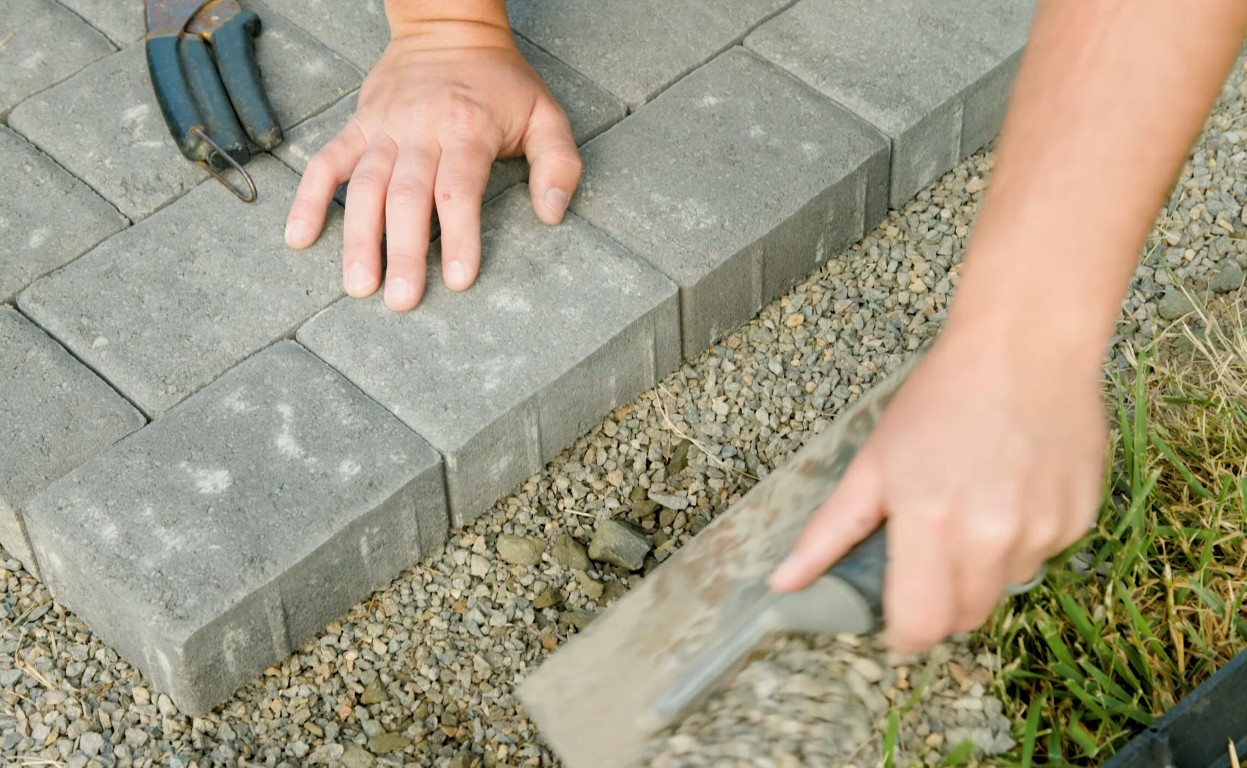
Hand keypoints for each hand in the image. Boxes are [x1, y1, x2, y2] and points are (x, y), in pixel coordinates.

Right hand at [283, 23, 581, 310]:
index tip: (458, 278)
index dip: (460, 235)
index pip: (460, 189)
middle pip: (408, 196)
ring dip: (358, 238)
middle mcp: (421, 130)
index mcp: (468, 130)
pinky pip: (327, 162)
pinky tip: (299, 236)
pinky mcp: (358, 126)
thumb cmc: (500, 83)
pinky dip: (310, 198)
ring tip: (358, 284)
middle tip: (401, 299)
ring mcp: (384, 129)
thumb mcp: (545, 115)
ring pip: (365, 186)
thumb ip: (559, 165)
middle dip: (404, 250)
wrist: (449, 29)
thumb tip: (552, 214)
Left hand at [768, 325, 1105, 652]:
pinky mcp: (1078, 521)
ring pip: (1004, 588)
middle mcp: (992, 538)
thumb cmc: (940, 398)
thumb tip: (784, 584)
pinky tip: (1011, 490)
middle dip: (940, 600)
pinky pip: (1042, 557)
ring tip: (973, 504)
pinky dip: (1021, 540)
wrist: (1025, 347)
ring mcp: (1042, 531)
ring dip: (983, 567)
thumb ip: (830, 533)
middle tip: (929, 550)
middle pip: (964, 618)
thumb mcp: (873, 463)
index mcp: (931, 525)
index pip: (921, 627)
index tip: (895, 615)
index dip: (902, 630)